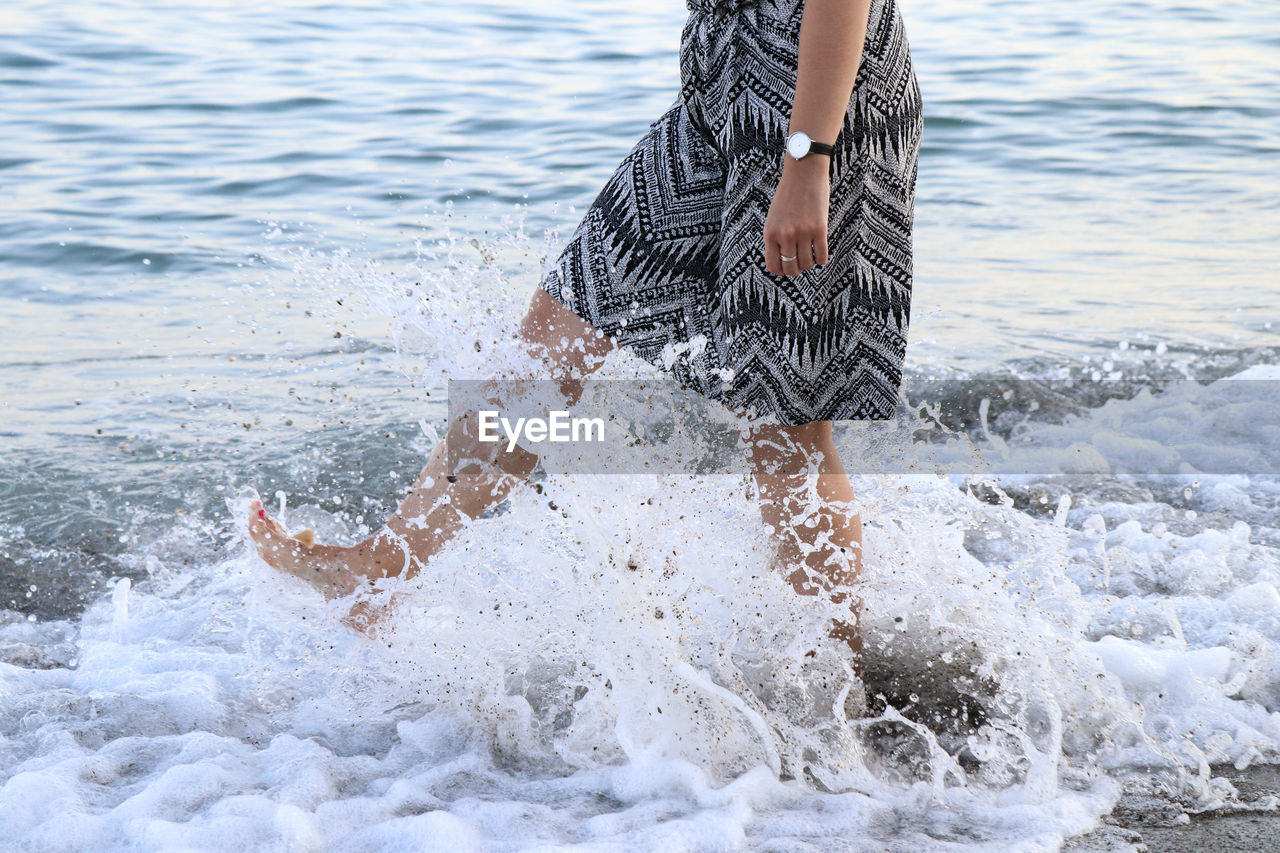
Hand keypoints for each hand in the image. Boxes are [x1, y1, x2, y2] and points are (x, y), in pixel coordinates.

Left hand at [763, 156, 830, 276]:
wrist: (804, 172)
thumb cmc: (788, 194)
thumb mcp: (774, 217)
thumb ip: (776, 237)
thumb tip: (784, 260)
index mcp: (770, 233)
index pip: (774, 267)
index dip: (782, 271)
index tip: (788, 267)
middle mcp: (785, 235)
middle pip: (791, 268)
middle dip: (797, 270)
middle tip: (801, 263)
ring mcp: (802, 233)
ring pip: (807, 264)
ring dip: (810, 263)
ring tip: (810, 254)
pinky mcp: (819, 229)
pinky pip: (822, 256)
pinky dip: (821, 259)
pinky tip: (820, 252)